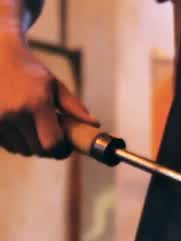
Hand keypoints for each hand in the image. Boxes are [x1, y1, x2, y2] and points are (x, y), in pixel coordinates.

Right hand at [0, 37, 96, 156]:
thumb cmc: (29, 70)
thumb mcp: (54, 84)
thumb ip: (73, 107)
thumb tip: (94, 124)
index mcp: (37, 103)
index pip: (53, 143)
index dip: (62, 150)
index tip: (66, 147)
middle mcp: (15, 113)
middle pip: (38, 150)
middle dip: (48, 150)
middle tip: (53, 140)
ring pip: (21, 150)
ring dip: (31, 146)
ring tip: (35, 131)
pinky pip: (7, 145)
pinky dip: (16, 143)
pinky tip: (19, 128)